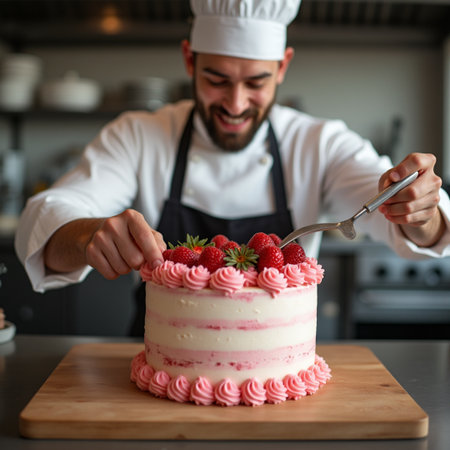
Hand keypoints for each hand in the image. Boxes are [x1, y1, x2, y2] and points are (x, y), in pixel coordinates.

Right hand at [44, 209, 165, 278]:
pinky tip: (112, 261)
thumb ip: (157, 242)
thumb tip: (162, 256)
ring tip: (123, 257)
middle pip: (135, 258)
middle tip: (136, 257)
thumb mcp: (145, 232)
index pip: (144, 237)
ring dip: (127, 269)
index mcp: (131, 216)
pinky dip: (115, 273)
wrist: (97, 233)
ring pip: (123, 268)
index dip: (153, 253)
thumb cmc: (128, 234)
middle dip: (139, 264)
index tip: (158, 265)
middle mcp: (113, 224)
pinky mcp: (90, 251)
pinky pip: (110, 274)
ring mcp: (100, 237)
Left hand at [378, 153, 444, 246]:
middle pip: (413, 192)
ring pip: (409, 207)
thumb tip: (389, 184)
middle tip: (383, 200)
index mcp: (426, 164)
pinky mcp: (430, 212)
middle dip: (393, 198)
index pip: (417, 162)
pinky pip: (409, 218)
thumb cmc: (400, 183)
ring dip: (392, 209)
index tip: (392, 177)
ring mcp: (434, 197)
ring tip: (383, 208)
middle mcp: (433, 180)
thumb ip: (389, 177)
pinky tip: (389, 215)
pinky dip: (395, 217)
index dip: (403, 169)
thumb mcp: (391, 175)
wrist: (410, 199)